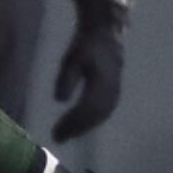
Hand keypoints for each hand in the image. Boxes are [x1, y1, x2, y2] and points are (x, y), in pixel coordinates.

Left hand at [53, 25, 122, 141]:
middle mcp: (111, 91)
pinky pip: (104, 112)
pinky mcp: (114, 92)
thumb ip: (67, 79)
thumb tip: (60, 100)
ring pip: (101, 116)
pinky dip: (92, 121)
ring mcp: (115, 92)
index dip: (73, 123)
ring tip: (67, 134)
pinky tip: (80, 126)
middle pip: (94, 116)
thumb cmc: (86, 46)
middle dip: (77, 128)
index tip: (57, 132)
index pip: (87, 109)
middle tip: (59, 137)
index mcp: (101, 83)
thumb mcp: (72, 60)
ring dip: (84, 127)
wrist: (105, 35)